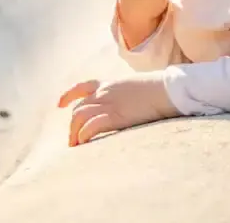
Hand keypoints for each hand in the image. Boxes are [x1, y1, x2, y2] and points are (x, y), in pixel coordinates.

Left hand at [58, 73, 176, 145]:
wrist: (169, 90)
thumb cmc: (161, 90)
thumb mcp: (138, 87)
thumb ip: (127, 95)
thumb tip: (128, 105)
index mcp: (111, 83)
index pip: (83, 86)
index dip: (68, 95)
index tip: (59, 104)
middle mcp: (106, 92)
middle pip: (78, 109)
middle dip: (72, 126)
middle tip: (74, 141)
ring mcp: (109, 103)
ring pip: (79, 117)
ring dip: (74, 133)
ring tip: (77, 146)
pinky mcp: (115, 116)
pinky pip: (91, 127)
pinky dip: (84, 136)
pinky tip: (85, 143)